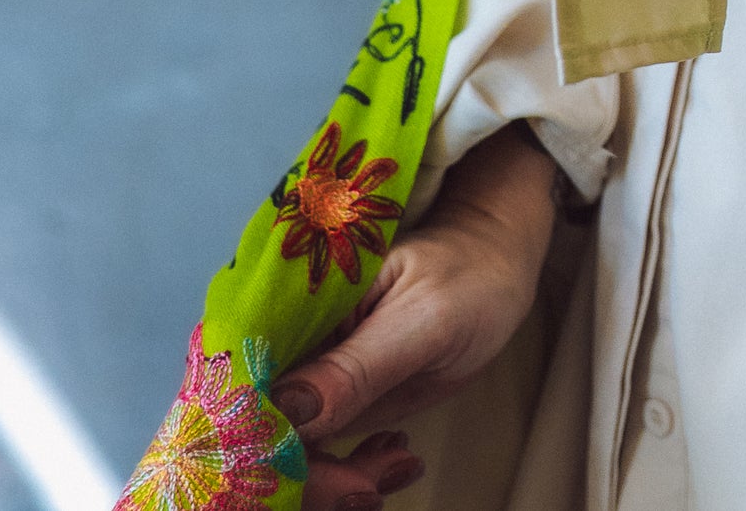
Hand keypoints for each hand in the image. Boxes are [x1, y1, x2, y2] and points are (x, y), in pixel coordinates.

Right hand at [273, 127, 558, 509]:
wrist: (495, 260)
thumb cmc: (467, 272)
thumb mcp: (422, 320)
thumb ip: (357, 368)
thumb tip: (284, 413)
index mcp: (296, 308)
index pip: (250, 390)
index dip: (273, 444)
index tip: (329, 474)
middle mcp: (292, 344)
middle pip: (264, 431)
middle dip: (314, 476)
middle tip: (373, 485)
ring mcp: (312, 372)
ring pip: (292, 450)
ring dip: (336, 481)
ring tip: (395, 468)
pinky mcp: (334, 394)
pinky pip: (321, 450)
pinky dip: (352, 473)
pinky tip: (394, 463)